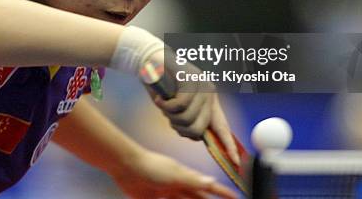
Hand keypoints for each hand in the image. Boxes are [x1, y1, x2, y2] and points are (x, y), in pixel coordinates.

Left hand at [111, 149, 236, 198]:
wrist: (125, 166)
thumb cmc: (151, 166)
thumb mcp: (174, 174)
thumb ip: (192, 179)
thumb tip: (212, 181)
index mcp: (186, 177)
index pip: (209, 187)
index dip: (222, 193)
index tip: (236, 197)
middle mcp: (178, 185)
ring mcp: (166, 192)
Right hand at [145, 50, 240, 165]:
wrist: (150, 59)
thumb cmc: (161, 85)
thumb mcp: (176, 106)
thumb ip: (188, 119)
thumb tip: (196, 137)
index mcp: (209, 100)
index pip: (222, 127)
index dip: (228, 145)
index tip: (235, 161)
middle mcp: (209, 93)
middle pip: (200, 129)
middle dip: (181, 130)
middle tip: (170, 120)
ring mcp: (201, 85)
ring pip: (188, 118)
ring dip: (170, 116)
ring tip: (163, 104)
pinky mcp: (191, 79)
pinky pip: (180, 105)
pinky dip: (165, 106)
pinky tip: (160, 99)